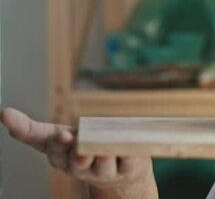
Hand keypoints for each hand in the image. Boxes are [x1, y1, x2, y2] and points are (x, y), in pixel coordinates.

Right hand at [0, 107, 155, 196]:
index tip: (60, 135)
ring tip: (104, 149)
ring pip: (105, 164)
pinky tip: (129, 147)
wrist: (117, 170)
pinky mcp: (130, 167)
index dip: (58, 143)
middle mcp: (82, 167)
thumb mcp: (53, 137)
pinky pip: (130, 160)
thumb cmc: (80, 146)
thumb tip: (2, 114)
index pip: (55, 151)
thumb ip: (30, 130)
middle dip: (78, 153)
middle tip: (77, 141)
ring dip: (104, 156)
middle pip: (78, 161)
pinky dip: (129, 152)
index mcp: (61, 158)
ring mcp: (106, 169)